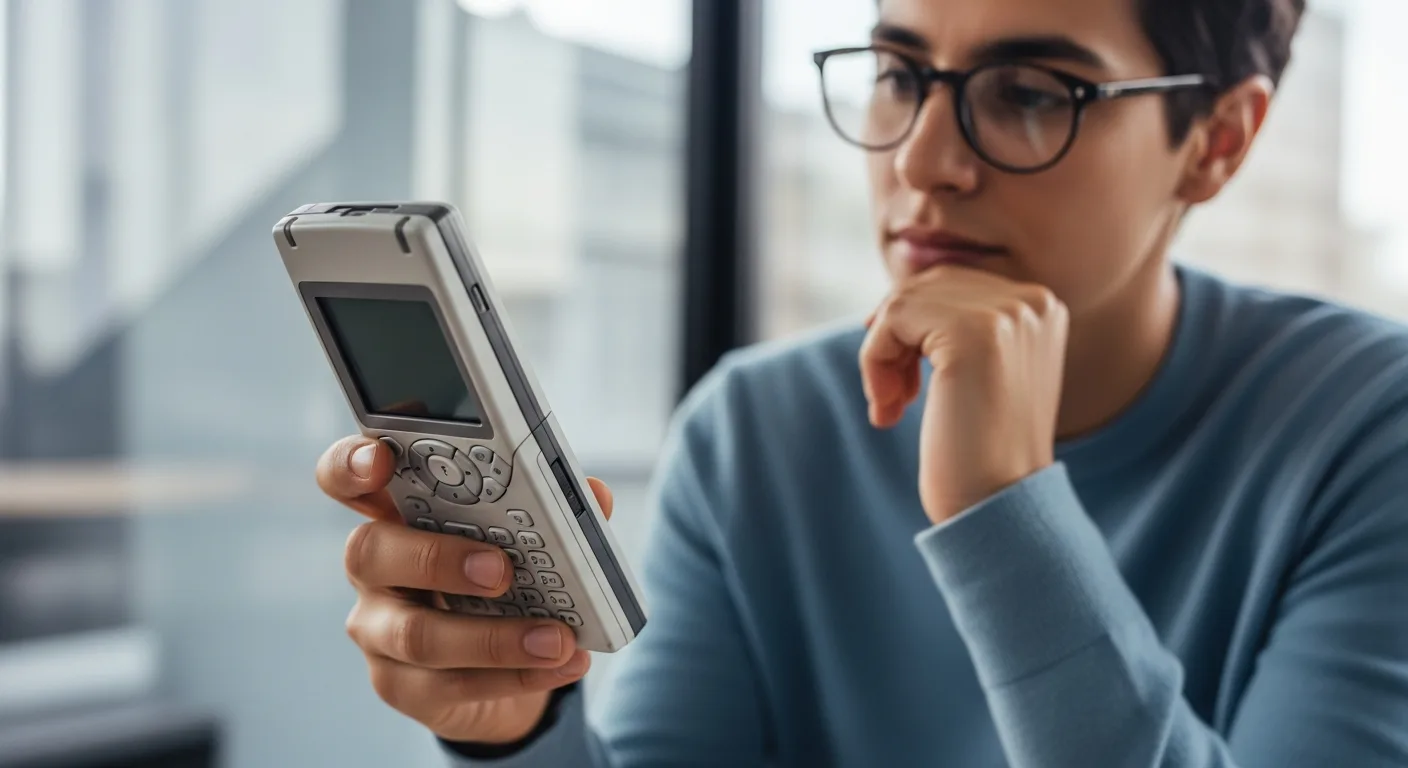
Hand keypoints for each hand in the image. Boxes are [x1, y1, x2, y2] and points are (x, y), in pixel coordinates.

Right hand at [317, 436, 612, 743]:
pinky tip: (562, 665)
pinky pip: (453, 685)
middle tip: (501, 569)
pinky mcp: (402, 686)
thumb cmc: (505, 579)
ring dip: (495, 637)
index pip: (347, 478)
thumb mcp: (526, 537)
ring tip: (557, 637)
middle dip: (438, 558)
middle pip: (370, 552)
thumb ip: (553, 510)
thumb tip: (595, 495)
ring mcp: (379, 630)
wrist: (504, 670)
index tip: (379, 460)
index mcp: (397, 512)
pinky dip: (518, 675)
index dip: (351, 464)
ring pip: (416, 634)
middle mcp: (375, 569)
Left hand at [860, 266, 1068, 524]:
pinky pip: (893, 319)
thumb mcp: (977, 374)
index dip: (911, 329)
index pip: (950, 284)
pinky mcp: (974, 332)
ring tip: (891, 404)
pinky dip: (874, 360)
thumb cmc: (977, 450)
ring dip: (881, 354)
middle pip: (926, 286)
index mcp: (1041, 307)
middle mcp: (1032, 301)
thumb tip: (890, 299)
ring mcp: (1007, 313)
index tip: (906, 383)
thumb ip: (953, 327)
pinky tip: (889, 408)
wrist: (996, 505)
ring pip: (904, 301)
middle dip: (895, 337)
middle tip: (894, 396)